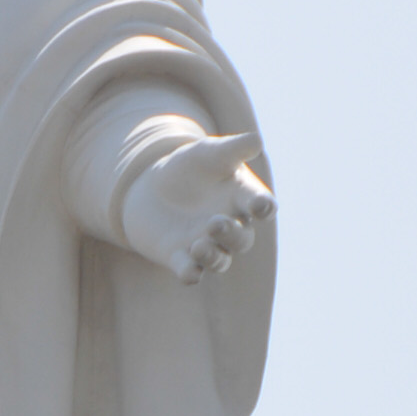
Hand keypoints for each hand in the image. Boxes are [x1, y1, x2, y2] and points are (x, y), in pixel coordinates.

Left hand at [118, 128, 273, 284]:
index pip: (261, 205)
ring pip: (219, 260)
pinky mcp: (180, 257)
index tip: (261, 206)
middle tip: (215, 223)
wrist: (153, 186)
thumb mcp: (209, 153)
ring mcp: (206, 244)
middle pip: (241, 239)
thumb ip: (233, 149)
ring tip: (199, 245)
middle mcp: (230, 226)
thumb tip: (256, 141)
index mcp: (243, 198)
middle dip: (231, 234)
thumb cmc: (191, 167)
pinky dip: (191, 274)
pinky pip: (190, 272)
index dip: (264, 207)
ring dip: (212, 256)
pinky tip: (189, 273)